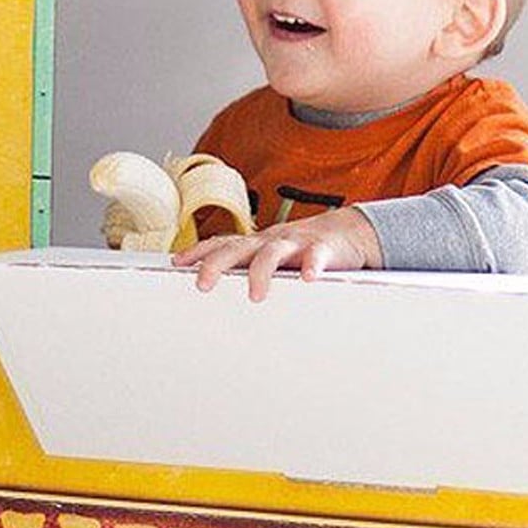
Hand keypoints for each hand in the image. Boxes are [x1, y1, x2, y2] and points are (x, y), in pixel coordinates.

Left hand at [172, 207, 381, 301]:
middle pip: (238, 247)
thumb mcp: (269, 254)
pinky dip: (312, 266)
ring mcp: (296, 243)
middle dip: (217, 264)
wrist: (348, 232)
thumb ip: (246, 265)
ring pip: (272, 253)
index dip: (200, 251)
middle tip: (202, 284)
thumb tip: (211, 281)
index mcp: (256, 243)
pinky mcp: (323, 249)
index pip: (222, 243)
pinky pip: (316, 257)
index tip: (179, 262)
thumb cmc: (301, 249)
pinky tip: (309, 279)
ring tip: (255, 296)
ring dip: (261, 273)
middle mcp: (271, 240)